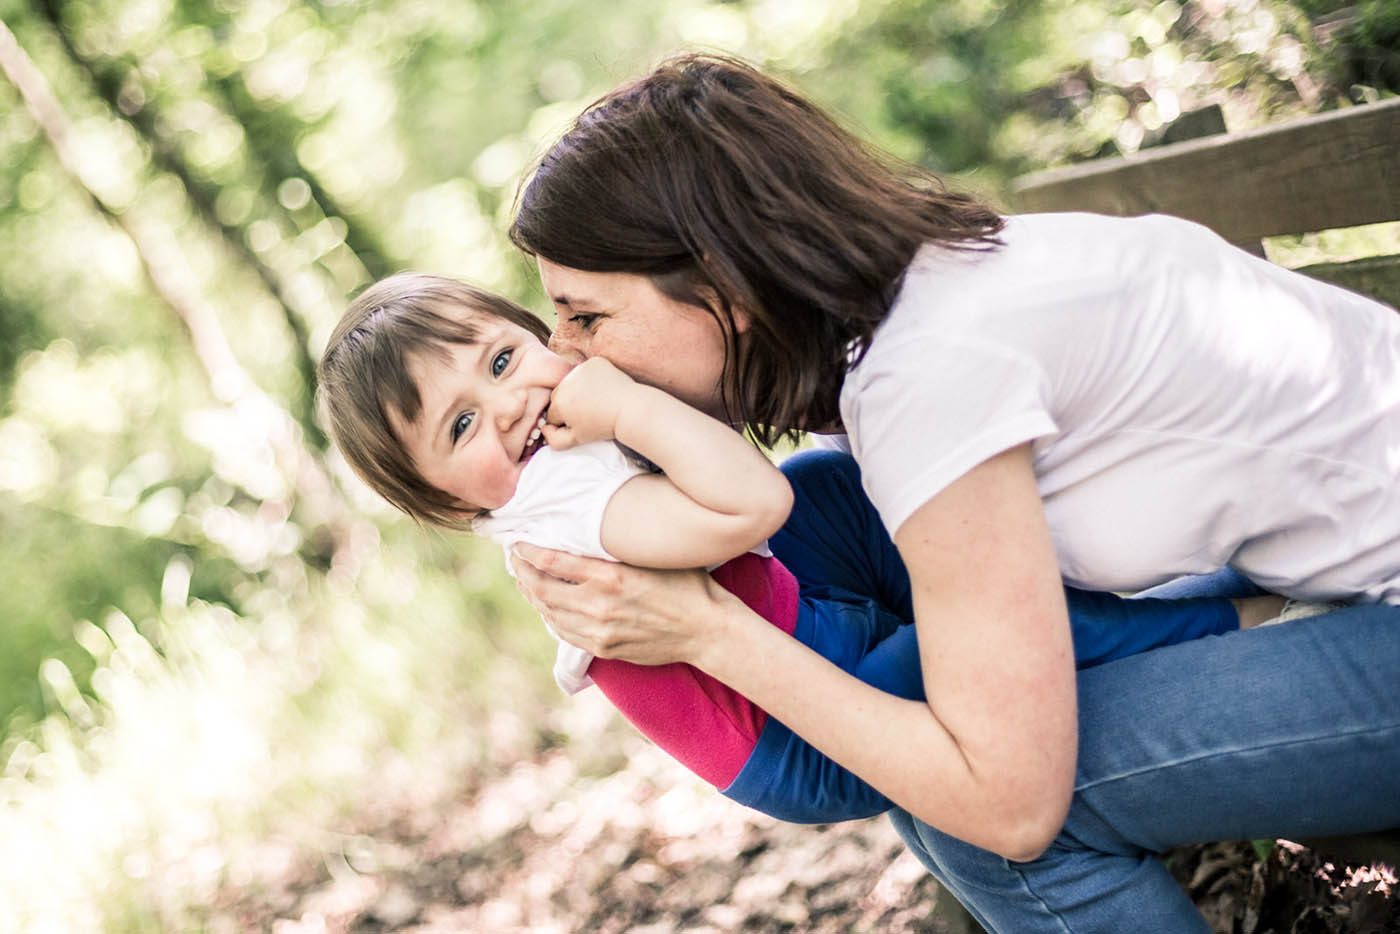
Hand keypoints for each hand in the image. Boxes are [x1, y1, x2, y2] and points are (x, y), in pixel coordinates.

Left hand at [510, 542, 728, 666]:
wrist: (706, 630)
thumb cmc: (685, 584)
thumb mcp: (650, 556)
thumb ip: (615, 550)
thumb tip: (583, 534)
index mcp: (610, 576)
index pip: (552, 561)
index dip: (528, 551)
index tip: (518, 542)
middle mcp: (599, 606)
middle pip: (542, 589)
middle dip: (523, 573)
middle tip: (516, 560)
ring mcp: (599, 631)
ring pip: (549, 613)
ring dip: (533, 596)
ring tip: (527, 581)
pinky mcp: (604, 649)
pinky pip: (565, 632)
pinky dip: (550, 616)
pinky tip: (549, 606)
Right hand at [542, 357, 637, 449]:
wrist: (629, 410)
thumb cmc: (604, 426)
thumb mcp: (577, 440)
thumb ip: (553, 440)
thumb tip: (544, 429)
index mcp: (558, 403)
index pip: (553, 414)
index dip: (566, 422)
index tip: (581, 424)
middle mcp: (565, 383)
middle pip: (561, 396)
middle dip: (570, 404)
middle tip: (589, 412)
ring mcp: (580, 370)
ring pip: (573, 382)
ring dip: (579, 390)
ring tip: (596, 401)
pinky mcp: (594, 362)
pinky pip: (587, 371)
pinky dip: (593, 378)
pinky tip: (602, 389)